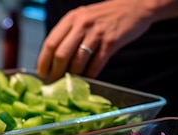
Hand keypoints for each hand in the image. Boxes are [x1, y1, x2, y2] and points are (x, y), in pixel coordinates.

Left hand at [36, 0, 153, 81]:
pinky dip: (90, 75)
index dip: (43, 61)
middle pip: (61, 54)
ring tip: (69, 84)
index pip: (50, 42)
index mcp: (71, 18)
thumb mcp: (83, 17)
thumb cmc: (106, 15)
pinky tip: (87, 80)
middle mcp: (82, 24)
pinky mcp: (111, 42)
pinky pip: (96, 64)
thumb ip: (69, 33)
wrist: (136, 6)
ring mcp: (97, 33)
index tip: (41, 73)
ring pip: (77, 61)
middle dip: (55, 72)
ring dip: (72, 76)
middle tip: (53, 83)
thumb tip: (54, 58)